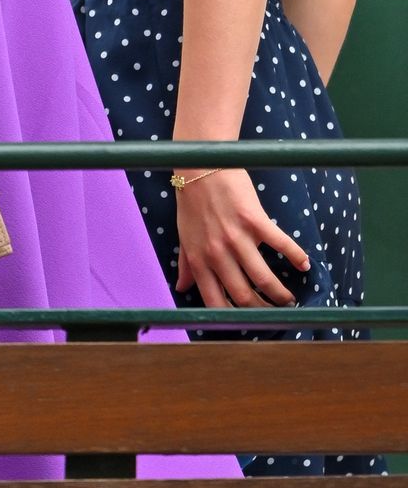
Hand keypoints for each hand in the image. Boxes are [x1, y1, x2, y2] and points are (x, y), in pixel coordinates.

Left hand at [174, 167, 310, 308]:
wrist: (200, 164)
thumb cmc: (191, 201)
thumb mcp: (184, 235)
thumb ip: (186, 264)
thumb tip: (181, 288)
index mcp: (199, 259)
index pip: (216, 302)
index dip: (234, 319)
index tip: (249, 323)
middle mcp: (217, 253)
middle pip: (244, 296)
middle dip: (263, 311)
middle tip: (276, 312)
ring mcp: (237, 237)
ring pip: (264, 278)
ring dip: (281, 294)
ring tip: (290, 299)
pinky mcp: (254, 220)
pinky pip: (280, 244)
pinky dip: (296, 256)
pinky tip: (305, 264)